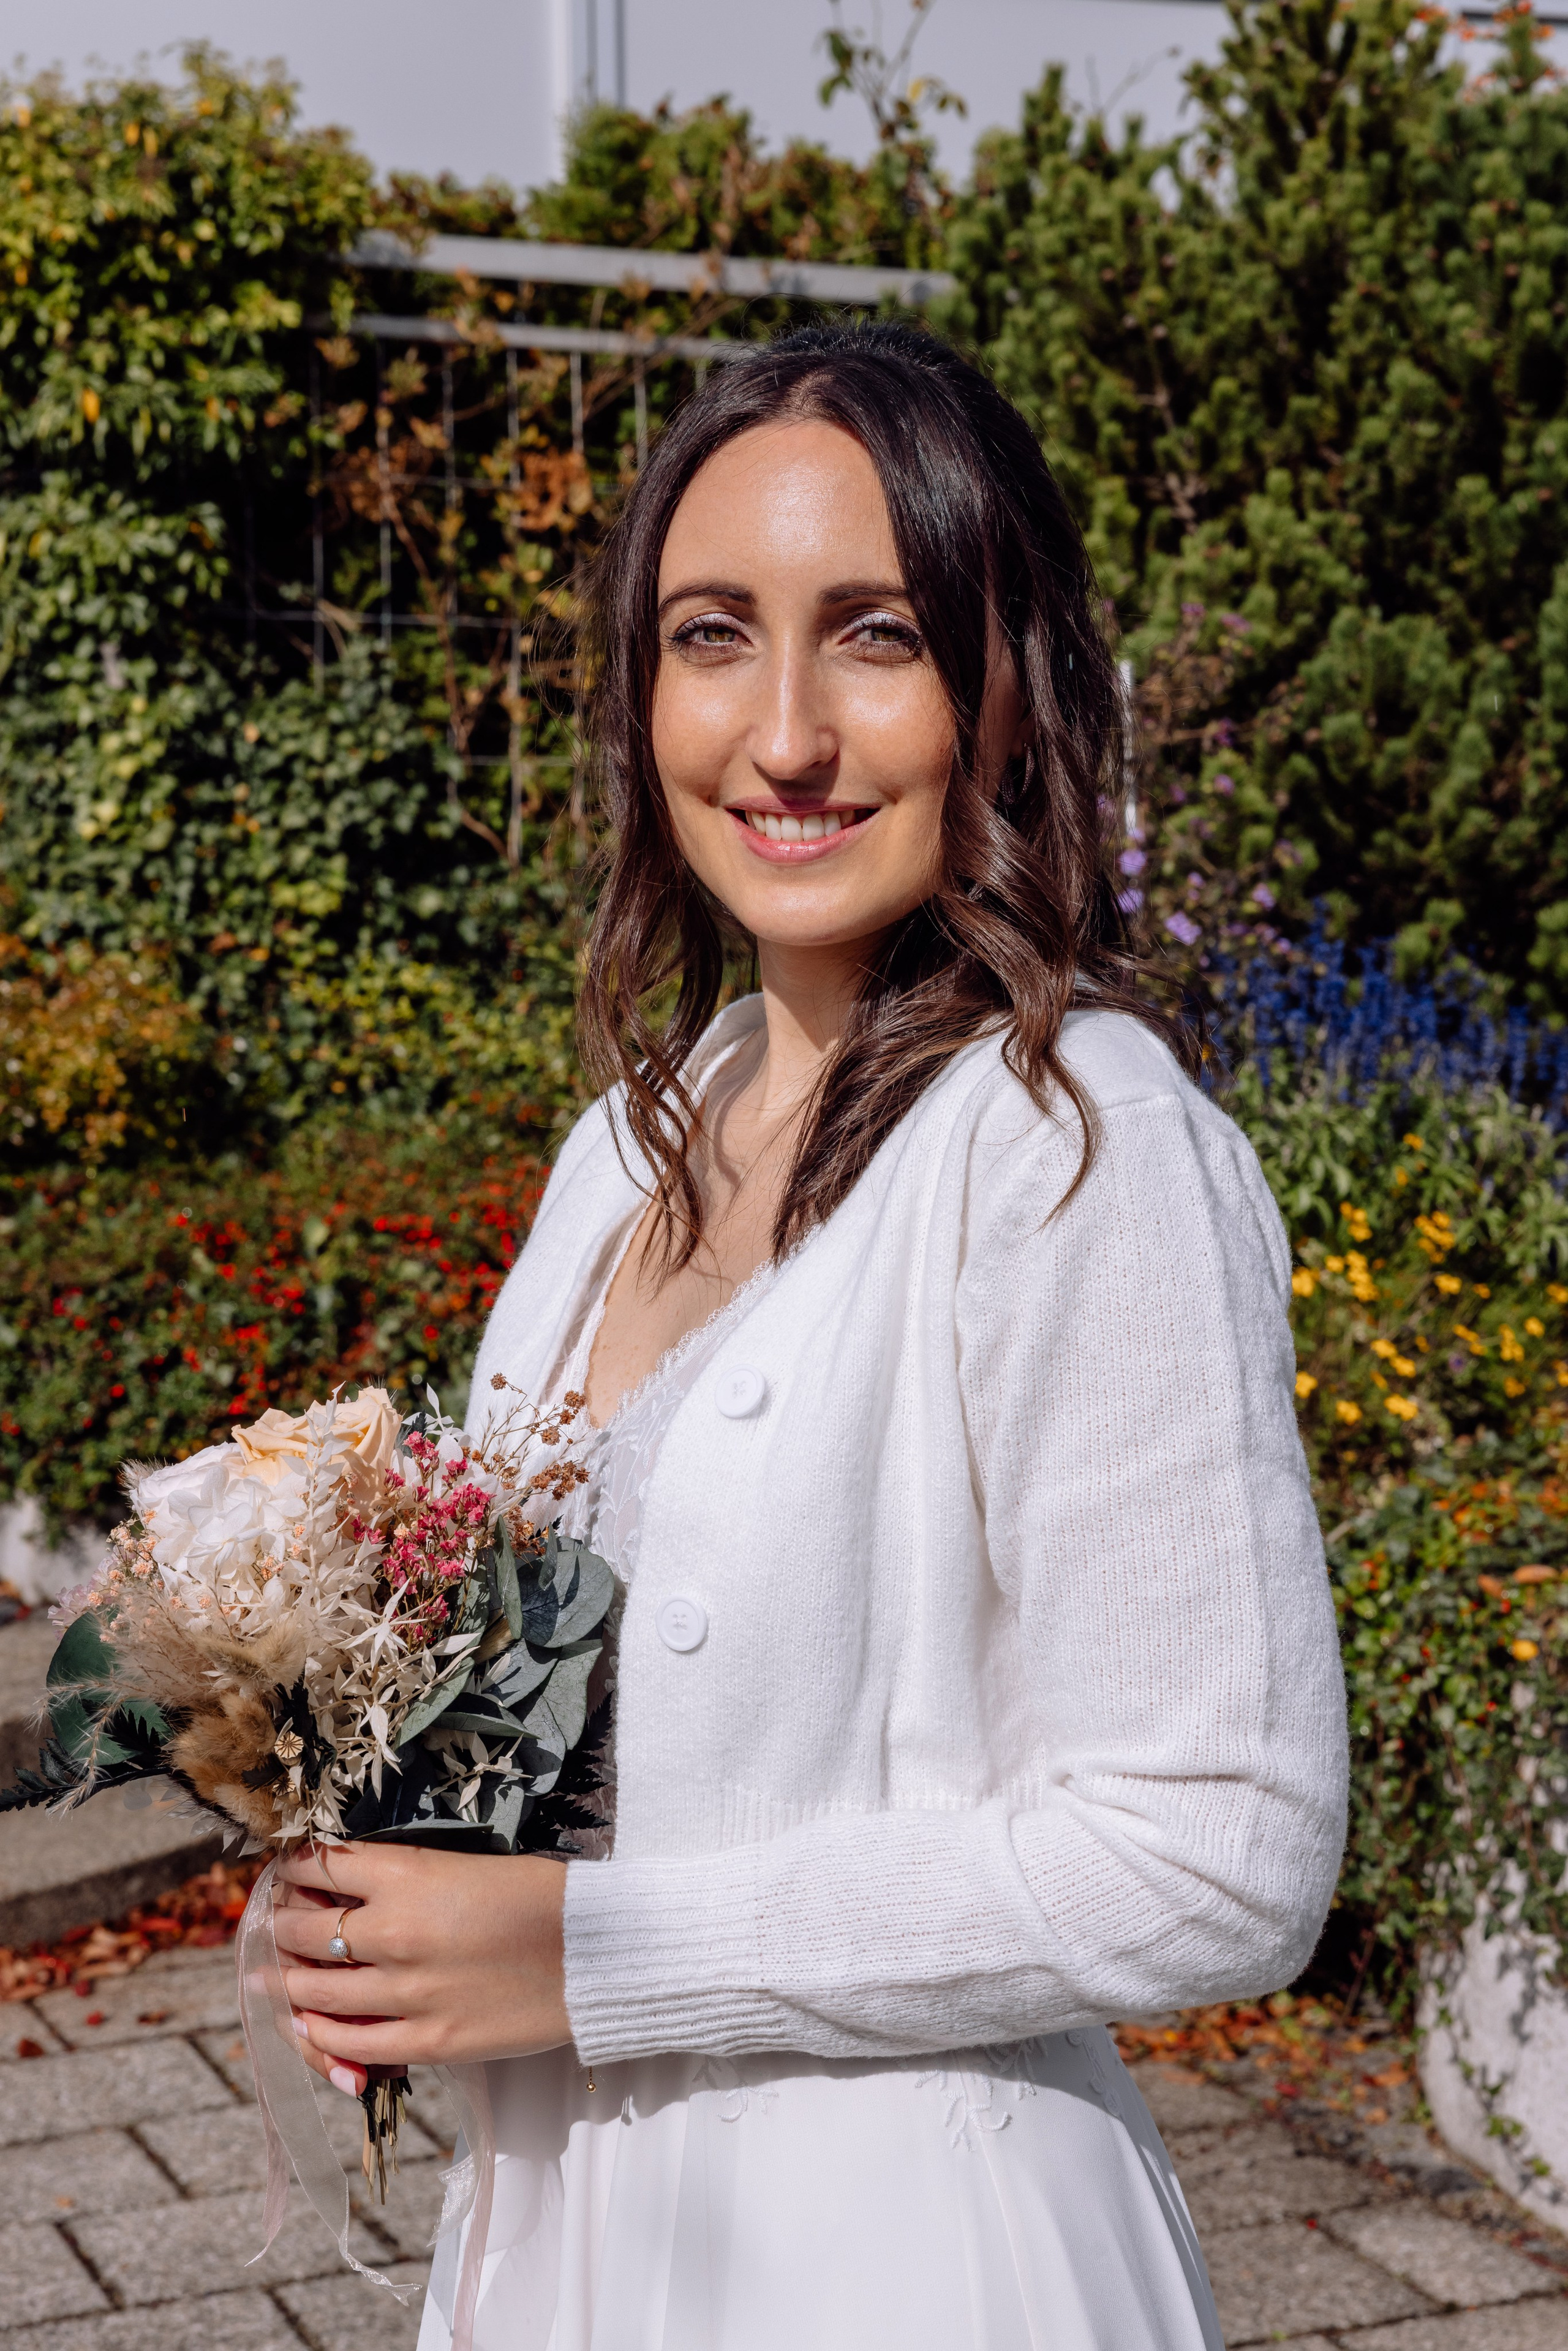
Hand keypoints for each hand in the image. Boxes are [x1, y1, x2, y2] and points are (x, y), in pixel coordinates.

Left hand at [274, 1841, 570, 2097]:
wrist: (597, 1952)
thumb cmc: (540, 1896)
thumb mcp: (464, 1866)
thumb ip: (403, 1878)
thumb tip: (349, 1887)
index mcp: (407, 1875)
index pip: (319, 1864)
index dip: (295, 1868)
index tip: (288, 1872)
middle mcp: (394, 1932)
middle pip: (303, 1929)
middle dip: (280, 1924)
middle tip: (273, 1923)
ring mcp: (408, 1993)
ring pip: (315, 1990)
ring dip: (287, 1981)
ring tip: (269, 1975)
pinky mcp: (428, 2041)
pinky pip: (349, 2043)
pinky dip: (319, 2033)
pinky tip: (307, 2022)